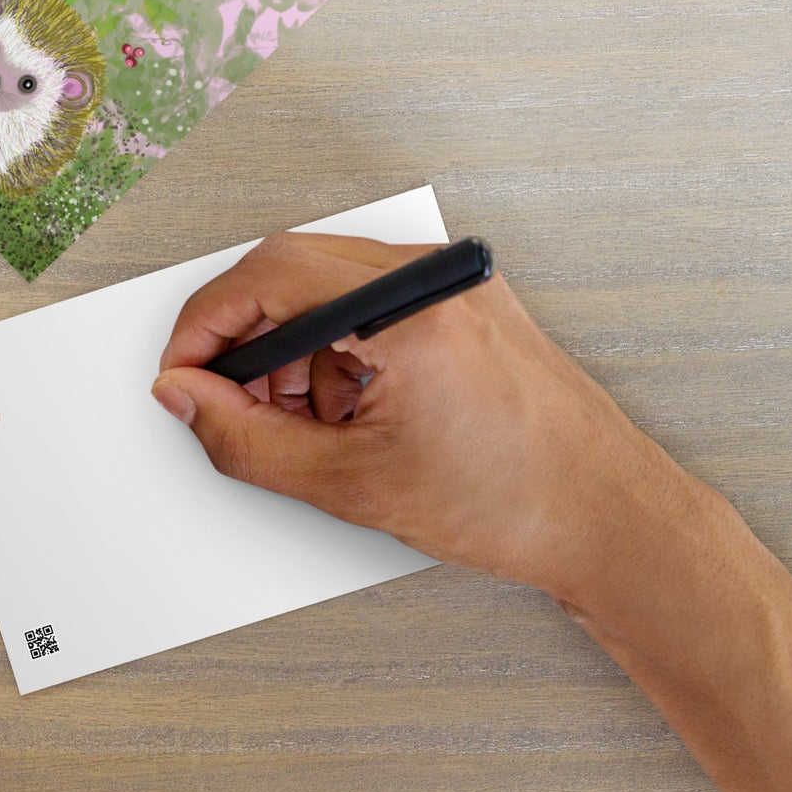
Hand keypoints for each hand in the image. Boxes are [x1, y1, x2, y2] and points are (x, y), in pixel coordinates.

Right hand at [150, 230, 675, 598]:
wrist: (608, 519)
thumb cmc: (515, 502)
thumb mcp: (350, 482)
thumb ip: (244, 439)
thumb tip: (187, 398)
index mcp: (406, 307)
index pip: (266, 276)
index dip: (204, 326)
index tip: (183, 372)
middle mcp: (432, 278)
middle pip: (290, 273)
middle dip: (248, 345)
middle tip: (236, 409)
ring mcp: (452, 285)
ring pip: (326, 290)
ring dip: (293, 354)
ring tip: (309, 427)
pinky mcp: (462, 303)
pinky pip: (369, 307)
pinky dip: (337, 354)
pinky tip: (350, 414)